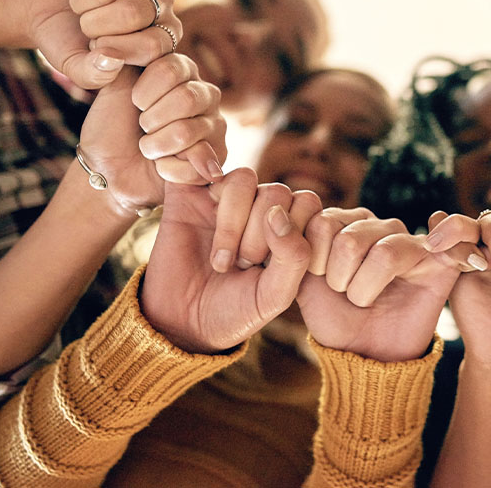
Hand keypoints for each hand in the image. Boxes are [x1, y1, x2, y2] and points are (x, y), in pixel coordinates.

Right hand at [26, 0, 177, 89]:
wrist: (40, 6)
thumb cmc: (66, 39)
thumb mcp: (76, 65)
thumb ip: (93, 74)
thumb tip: (110, 60)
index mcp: (163, 37)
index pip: (151, 46)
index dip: (112, 49)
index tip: (94, 48)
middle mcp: (163, 3)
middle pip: (132, 14)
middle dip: (92, 25)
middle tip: (85, 25)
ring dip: (78, 1)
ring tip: (78, 4)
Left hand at [79, 53, 225, 213]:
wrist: (109, 172)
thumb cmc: (111, 129)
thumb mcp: (111, 89)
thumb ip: (123, 61)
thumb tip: (114, 49)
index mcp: (181, 72)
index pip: (173, 69)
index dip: (145, 92)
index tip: (133, 104)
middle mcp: (204, 95)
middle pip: (187, 98)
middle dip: (151, 120)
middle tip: (142, 129)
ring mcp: (214, 126)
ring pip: (188, 132)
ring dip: (155, 146)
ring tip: (148, 149)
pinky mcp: (217, 158)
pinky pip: (196, 161)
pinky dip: (168, 169)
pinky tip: (162, 168)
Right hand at [140, 170, 314, 352]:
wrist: (182, 324)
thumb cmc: (235, 311)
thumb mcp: (275, 295)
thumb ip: (294, 256)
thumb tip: (278, 213)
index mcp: (288, 226)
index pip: (307, 203)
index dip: (293, 233)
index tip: (272, 270)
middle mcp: (258, 207)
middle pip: (276, 191)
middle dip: (260, 234)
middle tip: (242, 267)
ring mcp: (223, 199)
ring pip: (244, 179)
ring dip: (234, 222)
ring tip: (221, 262)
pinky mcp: (188, 194)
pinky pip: (199, 165)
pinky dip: (200, 178)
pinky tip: (196, 216)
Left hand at [296, 208, 459, 361]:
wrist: (367, 358)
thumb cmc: (335, 320)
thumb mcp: (300, 285)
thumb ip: (289, 247)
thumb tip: (275, 213)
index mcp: (344, 222)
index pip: (321, 221)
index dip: (314, 261)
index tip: (320, 283)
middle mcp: (378, 225)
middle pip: (348, 236)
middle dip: (338, 280)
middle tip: (346, 296)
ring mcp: (409, 239)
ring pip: (381, 251)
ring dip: (364, 290)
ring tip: (366, 300)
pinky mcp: (440, 259)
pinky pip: (423, 251)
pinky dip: (432, 253)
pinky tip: (433, 265)